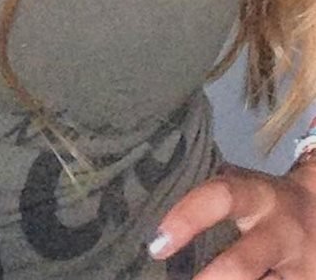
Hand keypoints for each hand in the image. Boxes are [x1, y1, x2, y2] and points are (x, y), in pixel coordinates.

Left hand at [147, 161, 315, 277]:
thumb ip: (211, 199)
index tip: (158, 244)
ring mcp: (299, 266)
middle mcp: (281, 233)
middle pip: (242, 265)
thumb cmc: (264, 202)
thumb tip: (159, 228)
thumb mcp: (245, 189)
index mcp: (259, 197)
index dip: (187, 218)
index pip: (221, 197)